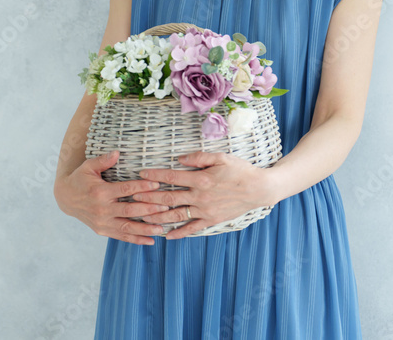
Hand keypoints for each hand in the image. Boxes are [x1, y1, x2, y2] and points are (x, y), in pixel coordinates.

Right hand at [53, 150, 171, 245]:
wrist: (66, 198)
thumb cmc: (80, 179)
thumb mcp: (88, 166)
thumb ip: (103, 160)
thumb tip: (117, 152)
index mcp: (100, 192)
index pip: (125, 190)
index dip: (142, 187)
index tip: (157, 184)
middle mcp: (102, 210)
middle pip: (129, 211)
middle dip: (149, 209)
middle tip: (166, 207)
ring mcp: (102, 222)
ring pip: (127, 228)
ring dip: (145, 229)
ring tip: (162, 228)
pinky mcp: (102, 231)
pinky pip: (121, 237)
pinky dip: (136, 240)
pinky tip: (150, 240)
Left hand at [131, 151, 275, 238]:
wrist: (259, 188)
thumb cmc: (240, 170)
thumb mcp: (220, 157)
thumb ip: (198, 157)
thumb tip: (179, 158)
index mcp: (201, 179)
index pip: (172, 177)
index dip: (155, 176)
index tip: (140, 174)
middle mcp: (200, 196)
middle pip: (169, 198)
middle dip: (149, 198)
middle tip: (133, 198)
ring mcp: (205, 210)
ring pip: (177, 215)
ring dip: (158, 217)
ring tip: (142, 218)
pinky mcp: (212, 220)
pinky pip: (192, 228)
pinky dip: (179, 233)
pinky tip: (167, 235)